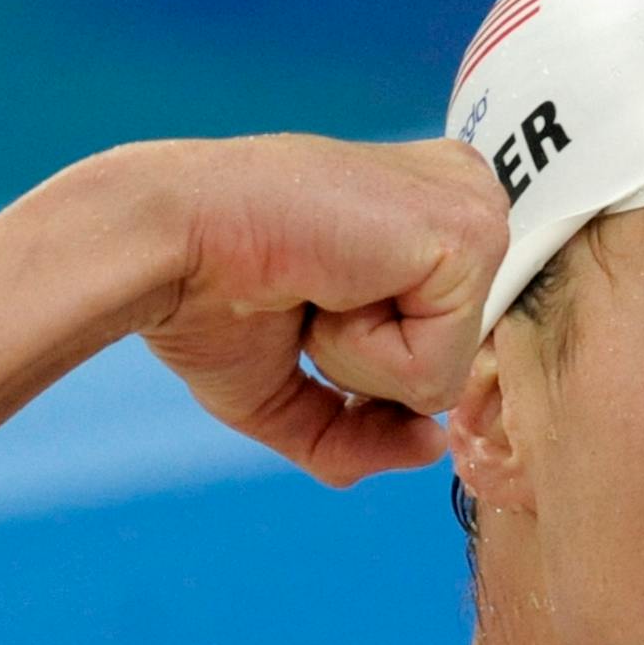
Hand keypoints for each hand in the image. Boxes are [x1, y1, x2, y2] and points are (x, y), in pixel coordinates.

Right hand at [128, 133, 509, 487]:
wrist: (169, 244)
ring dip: (360, 358)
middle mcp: (464, 197)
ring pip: (446, 373)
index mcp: (427, 213)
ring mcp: (474, 211)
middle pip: (452, 366)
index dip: (375, 363)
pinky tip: (328, 283)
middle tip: (307, 290)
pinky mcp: (468, 238)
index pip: (443, 345)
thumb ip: (359, 433)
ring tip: (315, 283)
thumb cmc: (208, 297)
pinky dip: (365, 352)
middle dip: (366, 364)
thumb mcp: (289, 392)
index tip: (312, 301)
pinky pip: (436, 369)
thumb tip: (430, 447)